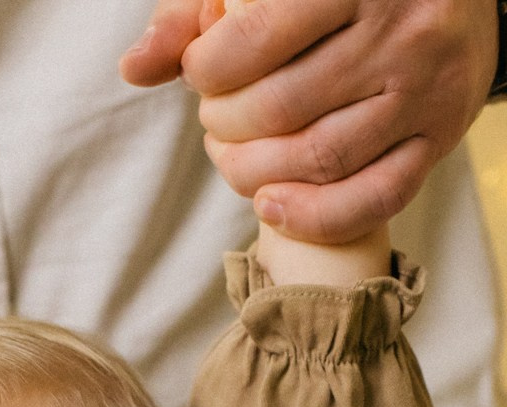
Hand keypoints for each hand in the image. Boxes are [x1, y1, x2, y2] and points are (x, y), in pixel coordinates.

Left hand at [122, 0, 500, 242]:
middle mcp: (400, 30)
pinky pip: (374, 198)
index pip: (253, 40)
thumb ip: (197, 13)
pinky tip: (269, 205)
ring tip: (232, 157)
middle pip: (279, 107)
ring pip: (319, 157)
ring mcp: (425, 89)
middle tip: (216, 118)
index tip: (200, 73)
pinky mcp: (440, 137)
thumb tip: (134, 67)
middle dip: (225, 124)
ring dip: (253, 173)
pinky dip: (313, 217)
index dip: (206, 70)